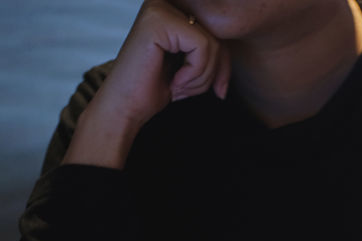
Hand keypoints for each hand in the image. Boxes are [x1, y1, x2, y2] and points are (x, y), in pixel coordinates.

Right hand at [64, 1, 230, 167]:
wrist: (124, 109)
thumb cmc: (154, 89)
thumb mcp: (192, 66)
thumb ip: (211, 50)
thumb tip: (238, 43)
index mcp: (170, 10)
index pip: (216, 32)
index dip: (224, 65)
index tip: (219, 90)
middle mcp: (163, 2)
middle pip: (217, 35)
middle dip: (214, 72)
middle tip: (188, 91)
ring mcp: (159, 9)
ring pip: (212, 42)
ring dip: (202, 76)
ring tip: (179, 87)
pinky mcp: (159, 21)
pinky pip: (202, 46)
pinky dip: (195, 73)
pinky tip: (174, 83)